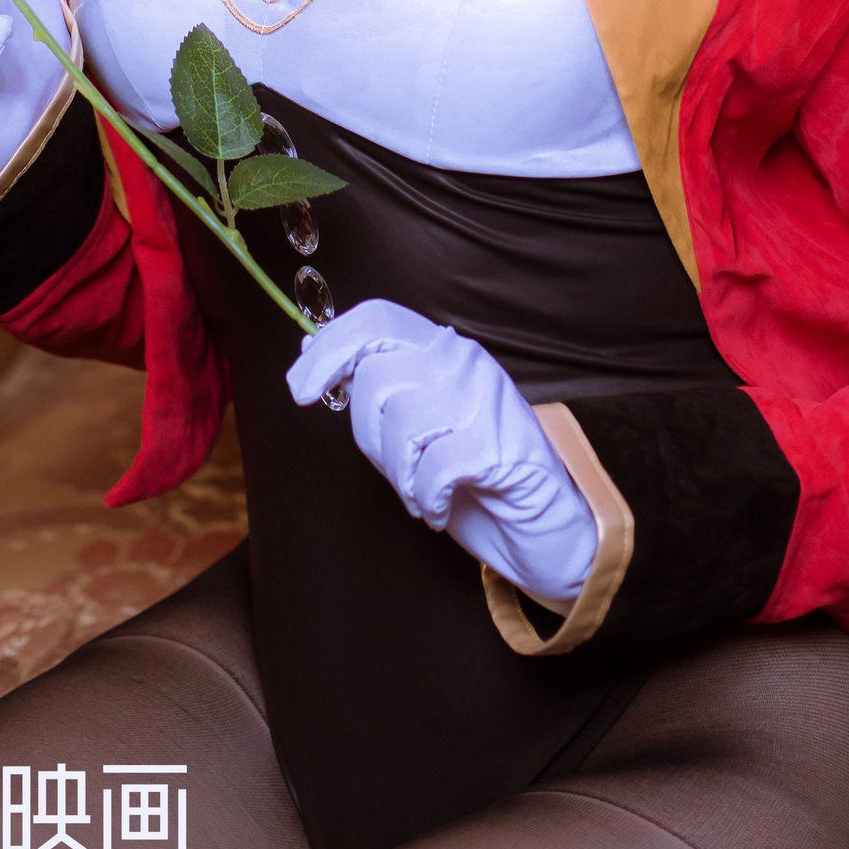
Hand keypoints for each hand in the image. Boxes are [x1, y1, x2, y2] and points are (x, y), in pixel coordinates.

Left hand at [286, 298, 598, 605]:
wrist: (548, 530)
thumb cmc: (476, 480)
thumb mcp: (423, 428)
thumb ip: (381, 394)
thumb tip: (315, 359)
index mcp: (446, 351)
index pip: (377, 318)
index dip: (330, 346)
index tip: (299, 386)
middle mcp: (467, 366)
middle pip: (375, 376)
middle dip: (367, 436)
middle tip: (395, 470)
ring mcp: (486, 404)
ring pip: (399, 423)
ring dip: (400, 476)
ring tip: (424, 492)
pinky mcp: (500, 450)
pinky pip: (433, 468)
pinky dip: (428, 500)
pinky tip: (442, 509)